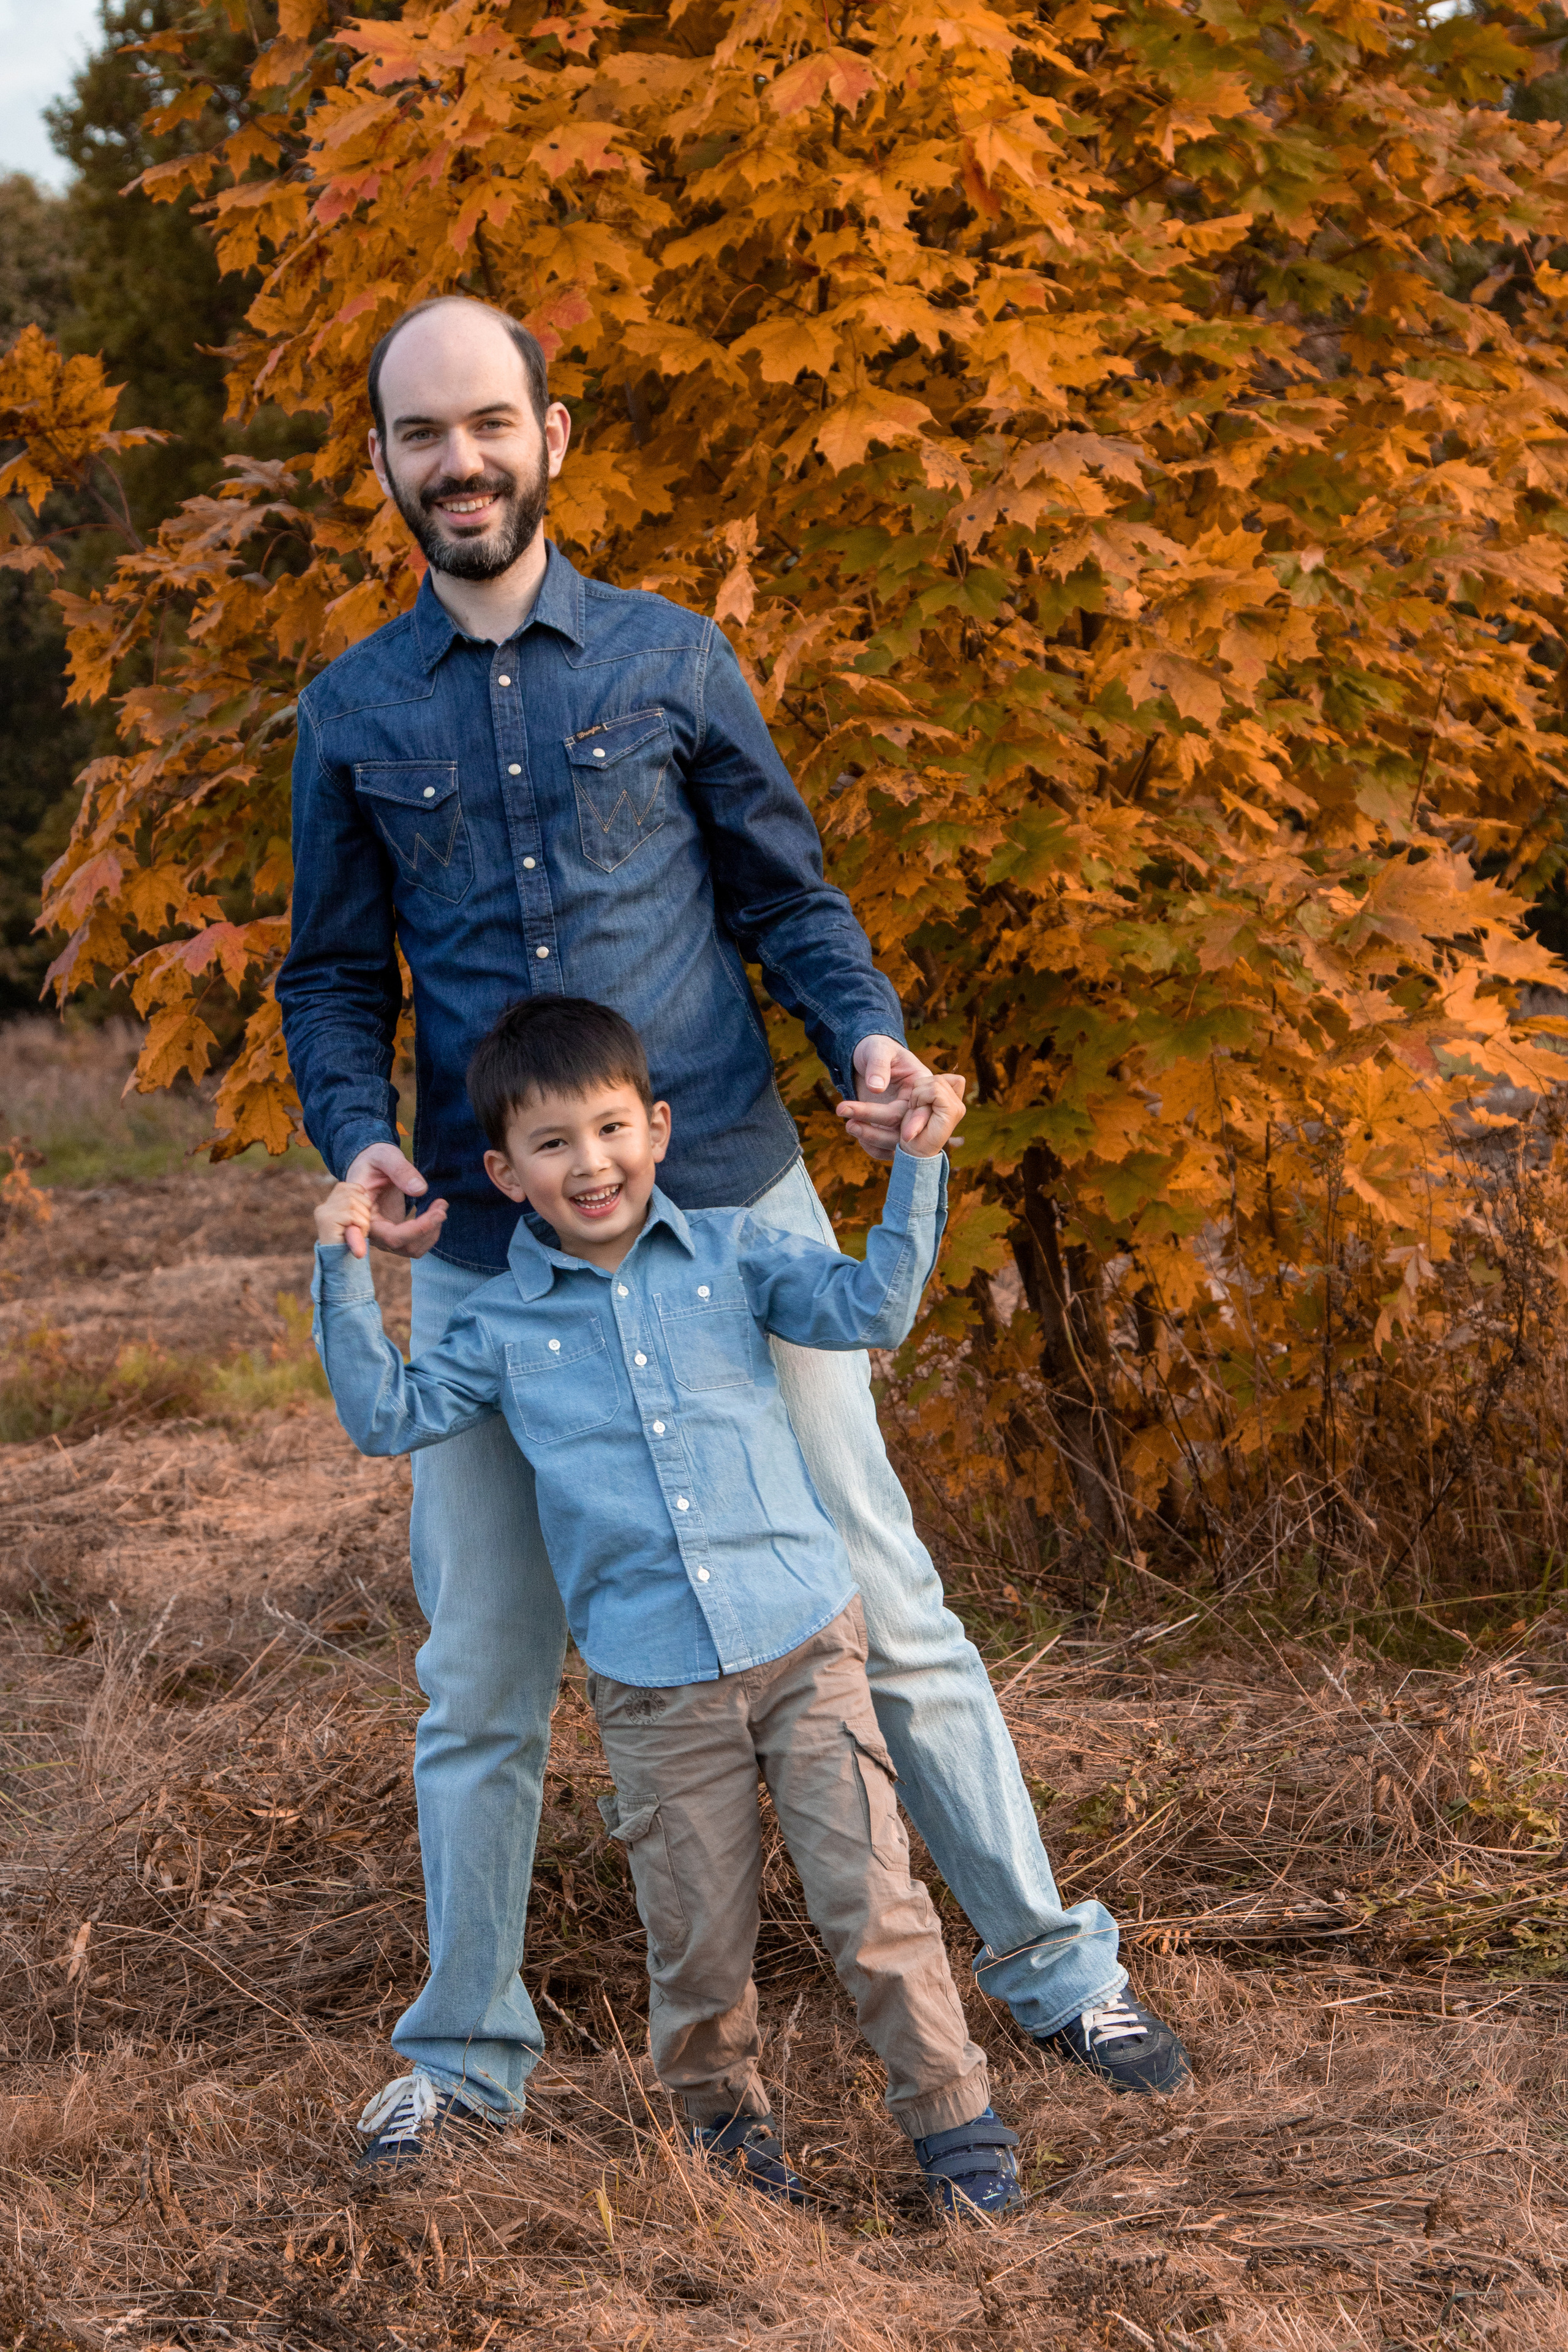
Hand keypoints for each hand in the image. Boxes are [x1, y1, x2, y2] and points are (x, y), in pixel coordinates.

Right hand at [314, 1181, 377, 1256]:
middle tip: (361, 1227)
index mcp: (328, 1204)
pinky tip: (356, 1235)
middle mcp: (323, 1207)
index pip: (348, 1187)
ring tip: (358, 1232)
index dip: (361, 1197)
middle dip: (364, 1209)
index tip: (362, 1214)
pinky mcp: (327, 1220)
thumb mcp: (355, 1221)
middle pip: (352, 1194)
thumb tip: (368, 1195)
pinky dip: (361, 1225)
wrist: (340, 1266)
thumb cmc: (351, 1244)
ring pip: (353, 1203)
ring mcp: (323, 1213)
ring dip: (363, 1219)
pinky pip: (352, 1215)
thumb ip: (357, 1206)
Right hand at [341, 1141, 448, 1257]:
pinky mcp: (395, 1235)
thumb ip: (400, 1170)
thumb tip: (420, 1190)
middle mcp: (370, 1229)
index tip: (364, 1252)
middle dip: (424, 1227)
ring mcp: (383, 1236)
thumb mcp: (385, 1155)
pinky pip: (416, 1245)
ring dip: (431, 1231)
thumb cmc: (375, 1158)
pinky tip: (434, 1212)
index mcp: (361, 1210)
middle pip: (398, 1243)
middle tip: (442, 1204)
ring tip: (440, 1205)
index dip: (374, 1242)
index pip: (373, 1232)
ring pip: (410, 1249)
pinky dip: (430, 1232)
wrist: (373, 1165)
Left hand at [837, 1035, 932, 1161]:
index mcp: (921, 1085)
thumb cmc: (876, 1047)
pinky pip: (884, 1146)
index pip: (921, 1109)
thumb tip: (876, 1088)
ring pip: (893, 1141)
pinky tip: (854, 1131)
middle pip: (902, 1128)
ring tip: (848, 1125)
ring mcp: (901, 1118)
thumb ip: (878, 1065)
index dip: (913, 1123)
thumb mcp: (877, 1049)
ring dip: (870, 1138)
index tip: (905, 1135)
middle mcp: (915, 1105)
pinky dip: (870, 1145)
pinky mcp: (888, 1126)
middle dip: (876, 1130)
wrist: (867, 1055)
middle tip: (849, 1121)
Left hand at [897, 1072, 967, 1159]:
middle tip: (913, 1106)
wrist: (913, 1153)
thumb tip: (927, 1078)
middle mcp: (958, 1103)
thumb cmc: (911, 1130)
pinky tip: (915, 1108)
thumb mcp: (919, 1105)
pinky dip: (921, 1097)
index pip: (947, 1078)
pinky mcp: (952, 1111)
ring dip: (918, 1093)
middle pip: (939, 1078)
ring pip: (936, 1082)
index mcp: (952, 1101)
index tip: (918, 1100)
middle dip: (920, 1088)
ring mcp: (957, 1108)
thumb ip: (926, 1091)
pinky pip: (935, 1091)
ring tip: (914, 1109)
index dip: (928, 1083)